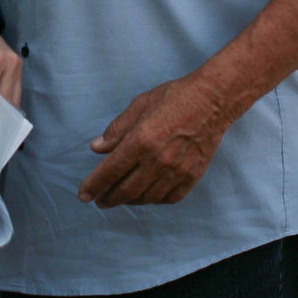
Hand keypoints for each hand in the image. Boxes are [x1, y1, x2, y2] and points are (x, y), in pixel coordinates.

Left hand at [80, 74, 233, 206]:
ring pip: (147, 197)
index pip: (110, 171)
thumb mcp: (140, 105)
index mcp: (141, 141)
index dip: (94, 185)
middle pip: (126, 190)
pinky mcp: (192, 176)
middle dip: (109, 198)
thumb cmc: (175, 97)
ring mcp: (176, 171)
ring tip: (121, 197)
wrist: (213, 100)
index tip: (84, 195)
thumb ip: (117, 129)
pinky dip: (155, 200)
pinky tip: (148, 195)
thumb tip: (96, 148)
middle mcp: (157, 160)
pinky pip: (169, 198)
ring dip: (130, 201)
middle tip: (100, 201)